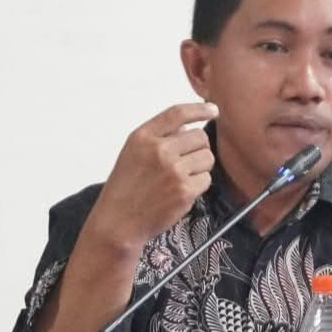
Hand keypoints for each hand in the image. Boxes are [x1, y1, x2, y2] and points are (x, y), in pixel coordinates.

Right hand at [87, 103, 217, 250]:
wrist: (119, 222)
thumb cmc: (125, 189)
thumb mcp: (133, 153)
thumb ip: (158, 137)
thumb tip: (187, 128)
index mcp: (143, 138)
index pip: (177, 114)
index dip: (199, 109)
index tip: (212, 110)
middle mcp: (159, 151)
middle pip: (200, 137)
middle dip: (198, 148)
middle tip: (187, 161)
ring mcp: (173, 171)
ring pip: (207, 157)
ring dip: (200, 166)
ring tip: (182, 177)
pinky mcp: (185, 190)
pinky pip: (206, 179)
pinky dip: (199, 185)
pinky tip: (182, 191)